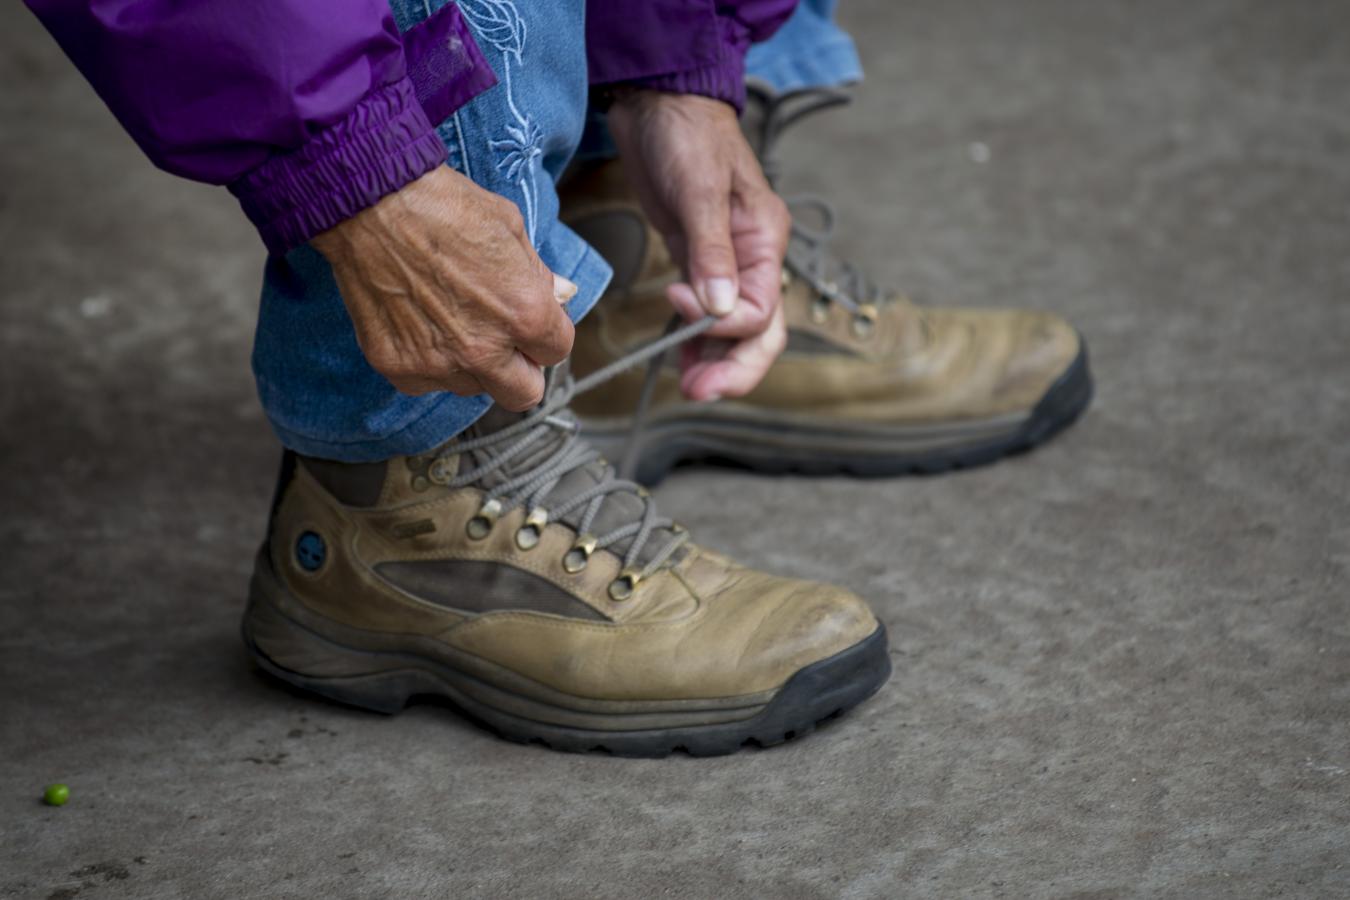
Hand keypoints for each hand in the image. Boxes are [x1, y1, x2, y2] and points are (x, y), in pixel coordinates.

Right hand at [310, 166, 576, 410]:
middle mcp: (484, 350)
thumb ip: (538, 274)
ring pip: (472, 387)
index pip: (556, 351)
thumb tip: (560, 295)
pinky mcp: (398, 366)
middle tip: (504, 341)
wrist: (370, 204)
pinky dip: (427, 360)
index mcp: (524, 314)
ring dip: (471, 364)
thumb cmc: (443, 206)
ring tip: (450, 318)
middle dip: (521, 370)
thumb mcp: (510, 227)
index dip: (546, 334)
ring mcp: (438, 364)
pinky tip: (418, 322)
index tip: (531, 322)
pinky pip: (426, 381)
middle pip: (523, 394)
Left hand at [607, 91, 789, 400]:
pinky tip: (679, 358)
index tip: (677, 301)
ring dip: (714, 361)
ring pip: (733, 331)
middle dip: (734, 367)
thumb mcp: (700, 188)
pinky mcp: (697, 262)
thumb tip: (718, 308)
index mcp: (766, 241)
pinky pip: (707, 314)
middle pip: (760, 332)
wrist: (659, 103)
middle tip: (700, 391)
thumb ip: (710, 251)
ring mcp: (726, 264)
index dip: (722, 322)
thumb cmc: (686, 134)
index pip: (760, 308)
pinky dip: (695, 340)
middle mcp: (753, 259)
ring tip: (687, 386)